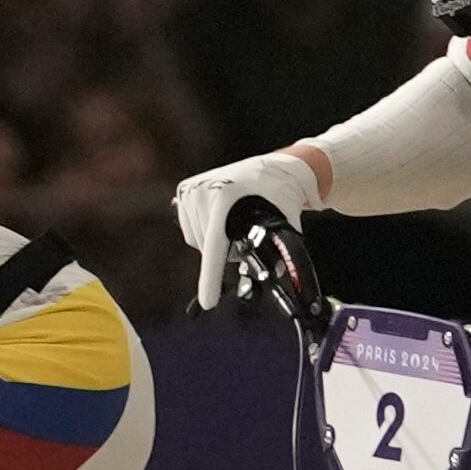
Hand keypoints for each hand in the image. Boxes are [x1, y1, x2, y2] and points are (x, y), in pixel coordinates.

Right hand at [174, 149, 323, 307]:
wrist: (275, 168)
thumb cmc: (281, 192)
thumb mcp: (285, 220)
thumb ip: (282, 248)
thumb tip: (276, 274)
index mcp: (225, 196)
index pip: (214, 245)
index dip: (211, 277)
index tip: (209, 301)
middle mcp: (203, 190)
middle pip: (205, 247)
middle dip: (224, 253)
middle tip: (245, 240)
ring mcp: (191, 189)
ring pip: (195, 239)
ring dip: (214, 242)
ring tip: (235, 225)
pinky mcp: (185, 189)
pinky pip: (189, 227)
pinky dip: (204, 231)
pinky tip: (221, 220)